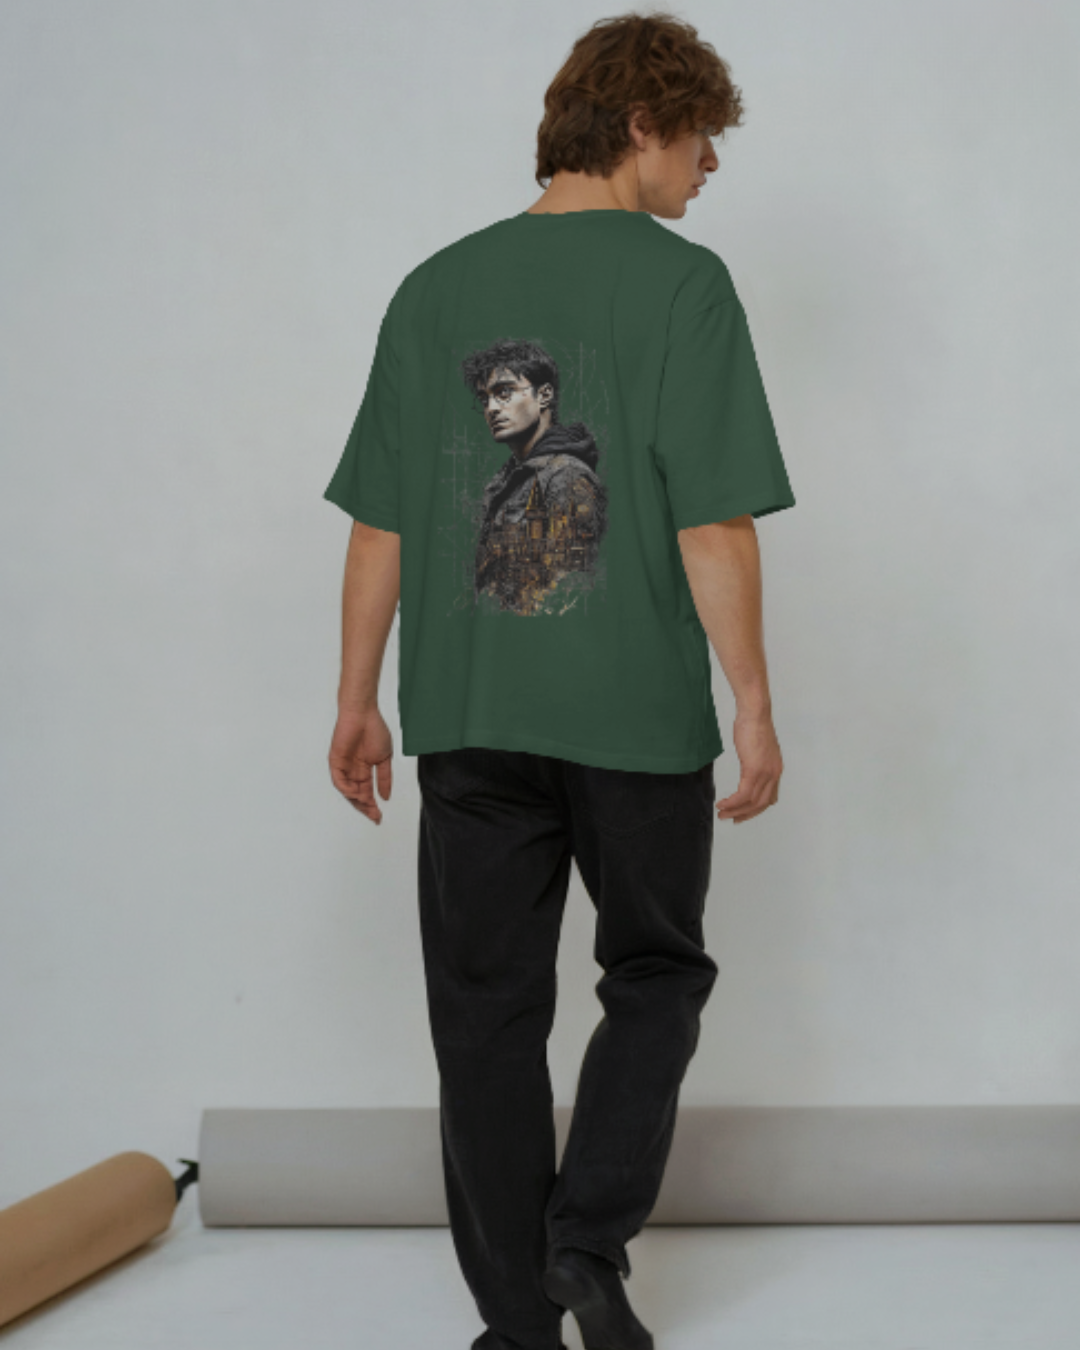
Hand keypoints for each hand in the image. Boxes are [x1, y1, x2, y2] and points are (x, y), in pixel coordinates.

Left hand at [328, 706, 393, 824]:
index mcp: (364, 769)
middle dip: (366, 807)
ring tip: (368, 806)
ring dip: (357, 800)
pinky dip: (346, 789)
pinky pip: (339, 780)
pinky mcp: (335, 762)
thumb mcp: (384, 758)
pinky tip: (355, 794)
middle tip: (375, 817)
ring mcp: (344, 767)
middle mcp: (353, 770)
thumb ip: (384, 778)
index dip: (372, 805)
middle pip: (357, 795)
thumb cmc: (374, 730)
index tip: (379, 816)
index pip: (367, 792)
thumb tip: (386, 795)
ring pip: (348, 791)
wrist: (363, 714)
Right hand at [715, 708, 782, 823]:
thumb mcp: (757, 747)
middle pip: (761, 804)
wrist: (755, 713)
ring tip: (721, 813)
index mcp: (775, 770)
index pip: (769, 797)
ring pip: (751, 802)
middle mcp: (773, 774)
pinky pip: (743, 794)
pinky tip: (722, 803)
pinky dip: (732, 802)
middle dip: (745, 814)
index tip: (743, 814)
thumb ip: (755, 760)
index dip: (756, 809)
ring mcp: (765, 773)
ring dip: (735, 810)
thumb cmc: (753, 724)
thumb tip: (748, 765)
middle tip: (731, 819)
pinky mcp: (753, 770)